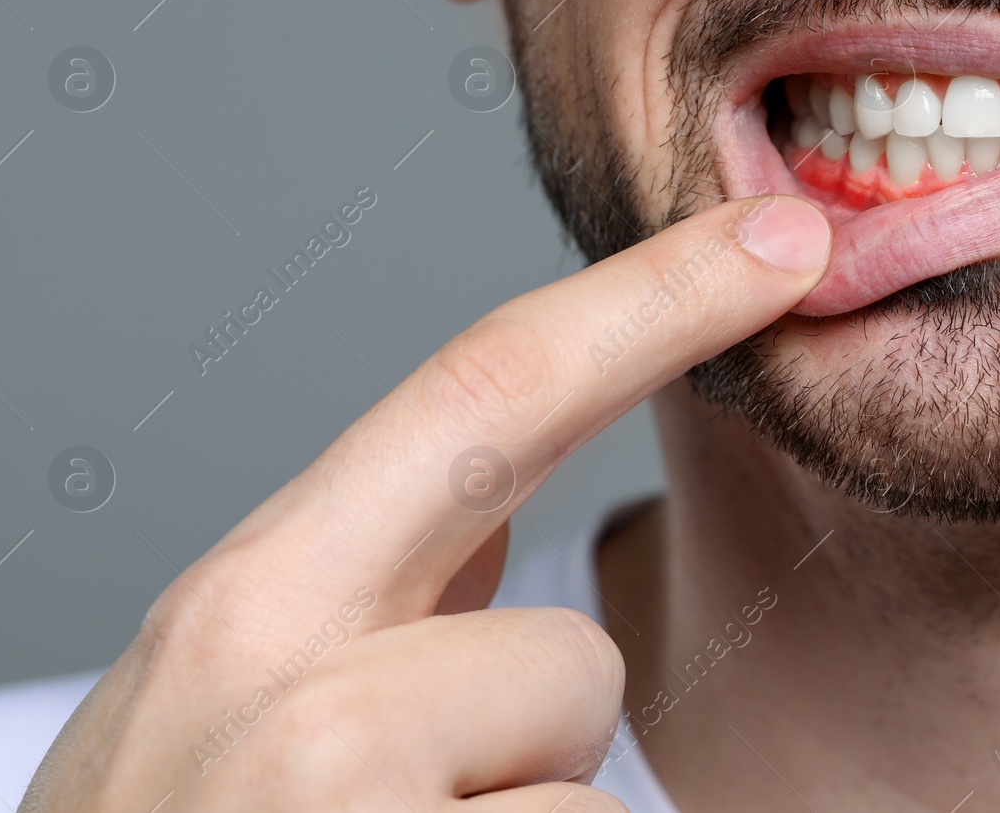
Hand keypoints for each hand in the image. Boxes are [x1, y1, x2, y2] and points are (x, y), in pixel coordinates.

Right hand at [19, 196, 830, 811]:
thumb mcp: (219, 700)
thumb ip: (371, 597)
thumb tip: (502, 514)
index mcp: (245, 607)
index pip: (486, 394)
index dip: (655, 302)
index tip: (780, 244)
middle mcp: (292, 708)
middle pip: (569, 653)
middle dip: (538, 728)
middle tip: (418, 802)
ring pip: (576, 798)